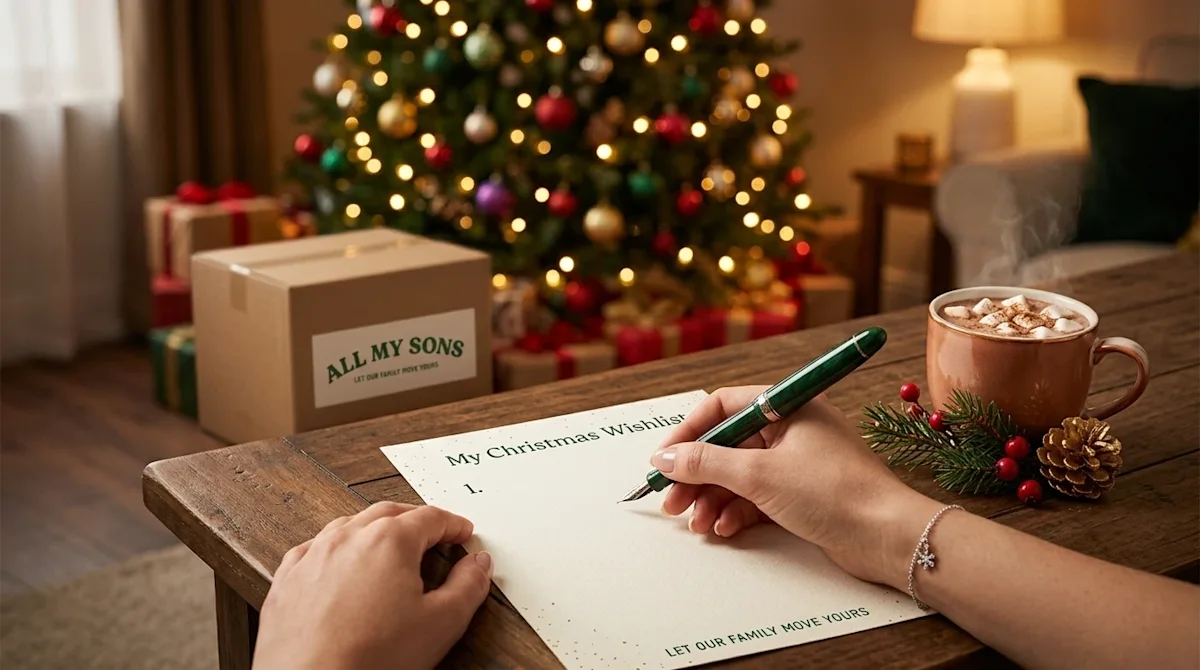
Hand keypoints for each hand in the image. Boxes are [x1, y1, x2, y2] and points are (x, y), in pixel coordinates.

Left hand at [253, 502, 492, 669]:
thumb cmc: (371, 660)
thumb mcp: (441, 624)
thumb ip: (468, 586)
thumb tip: (477, 564)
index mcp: (389, 540)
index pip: (431, 517)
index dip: (453, 525)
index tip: (462, 533)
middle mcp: (348, 537)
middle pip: (390, 513)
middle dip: (415, 520)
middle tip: (433, 535)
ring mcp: (313, 556)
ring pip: (349, 526)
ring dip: (375, 530)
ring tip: (390, 549)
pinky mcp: (288, 580)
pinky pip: (314, 550)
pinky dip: (336, 550)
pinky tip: (342, 568)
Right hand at [652, 387, 938, 588]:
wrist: (889, 537)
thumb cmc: (836, 493)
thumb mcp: (760, 474)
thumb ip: (707, 463)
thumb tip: (665, 457)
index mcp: (788, 406)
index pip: (724, 406)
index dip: (690, 431)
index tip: (664, 458)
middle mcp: (793, 429)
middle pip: (729, 443)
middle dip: (697, 473)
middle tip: (672, 500)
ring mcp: (798, 462)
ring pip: (741, 474)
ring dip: (713, 497)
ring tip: (695, 522)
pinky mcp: (803, 494)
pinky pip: (758, 496)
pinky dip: (737, 511)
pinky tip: (724, 528)